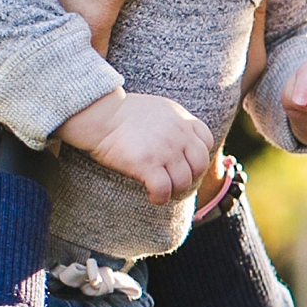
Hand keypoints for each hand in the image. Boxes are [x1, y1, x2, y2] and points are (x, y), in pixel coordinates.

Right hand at [58, 87, 214, 202]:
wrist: (100, 114)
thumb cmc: (122, 112)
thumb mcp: (158, 108)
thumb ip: (174, 123)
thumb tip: (181, 142)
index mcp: (182, 119)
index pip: (205, 142)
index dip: (198, 157)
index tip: (185, 164)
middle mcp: (179, 133)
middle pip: (199, 165)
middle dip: (189, 177)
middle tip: (174, 182)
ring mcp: (165, 149)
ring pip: (183, 181)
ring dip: (174, 190)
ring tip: (161, 191)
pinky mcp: (148, 164)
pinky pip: (164, 190)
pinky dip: (159, 198)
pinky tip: (152, 197)